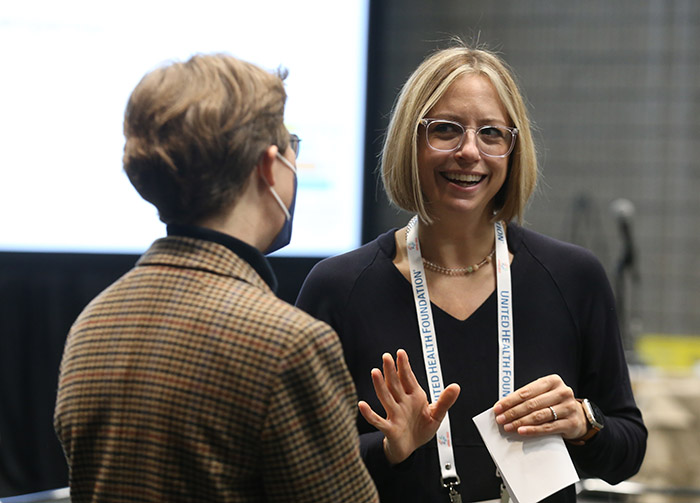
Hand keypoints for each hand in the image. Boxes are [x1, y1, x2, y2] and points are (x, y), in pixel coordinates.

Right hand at [358, 349, 460, 464]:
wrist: (410, 449)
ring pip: (386, 398)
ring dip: (380, 386)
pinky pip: (378, 421)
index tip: (400, 353)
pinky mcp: (390, 429)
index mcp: (414, 397)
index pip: (408, 378)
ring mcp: (394, 414)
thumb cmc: (420, 429)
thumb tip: (456, 386)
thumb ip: (445, 401)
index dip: (404, 366)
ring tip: (375, 372)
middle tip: (386, 356)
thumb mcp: (436, 415)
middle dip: (391, 370)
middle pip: (395, 384)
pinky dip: (370, 414)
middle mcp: (402, 403)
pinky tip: (362, 405)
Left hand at [493, 374, 587, 439]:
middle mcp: (562, 392)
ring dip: (520, 422)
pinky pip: (547, 427)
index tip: (498, 407)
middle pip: (531, 404)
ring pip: (538, 416)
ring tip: (508, 426)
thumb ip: (528, 397)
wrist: (579, 416)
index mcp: (552, 381)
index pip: (526, 391)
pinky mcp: (571, 422)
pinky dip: (532, 430)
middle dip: (512, 412)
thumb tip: (504, 406)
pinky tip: (521, 431)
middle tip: (500, 418)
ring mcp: (568, 407)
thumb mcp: (544, 394)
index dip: (510, 400)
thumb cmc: (555, 403)